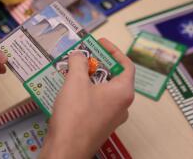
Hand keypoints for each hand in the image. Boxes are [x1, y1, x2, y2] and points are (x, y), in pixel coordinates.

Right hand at [40, 38, 134, 158]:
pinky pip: (97, 102)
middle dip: (98, 64)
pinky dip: (87, 92)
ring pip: (104, 90)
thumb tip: (79, 54)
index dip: (113, 51)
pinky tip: (71, 89)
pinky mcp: (101, 125)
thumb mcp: (75, 81)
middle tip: (83, 56)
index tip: (100, 44)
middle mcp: (122, 105)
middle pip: (114, 77)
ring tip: (74, 70)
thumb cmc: (75, 114)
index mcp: (123, 92)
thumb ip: (79, 62)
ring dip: (90, 78)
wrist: (66, 149)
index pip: (126, 65)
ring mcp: (112, 117)